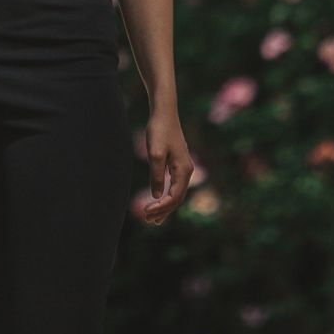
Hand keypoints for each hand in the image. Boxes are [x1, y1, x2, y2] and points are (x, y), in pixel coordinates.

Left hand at [142, 109, 193, 224]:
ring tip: (153, 219)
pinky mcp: (178, 163)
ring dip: (165, 206)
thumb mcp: (155, 154)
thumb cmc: (159, 130)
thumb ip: (156, 175)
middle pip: (177, 198)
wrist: (164, 112)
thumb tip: (156, 195)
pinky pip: (174, 185)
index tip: (146, 212)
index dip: (161, 207)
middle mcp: (187, 170)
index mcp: (184, 170)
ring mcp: (183, 167)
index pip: (174, 197)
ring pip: (176, 193)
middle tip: (147, 221)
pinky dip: (166, 196)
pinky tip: (158, 200)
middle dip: (163, 211)